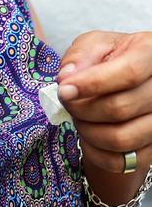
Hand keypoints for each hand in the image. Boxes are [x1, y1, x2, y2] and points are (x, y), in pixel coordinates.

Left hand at [58, 31, 151, 173]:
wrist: (127, 83)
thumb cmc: (109, 59)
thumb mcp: (93, 45)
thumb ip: (81, 55)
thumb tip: (67, 78)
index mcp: (151, 53)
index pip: (128, 72)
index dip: (93, 83)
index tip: (64, 90)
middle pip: (121, 108)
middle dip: (82, 109)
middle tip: (66, 102)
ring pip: (122, 138)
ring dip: (88, 131)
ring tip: (77, 117)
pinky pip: (123, 162)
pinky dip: (96, 152)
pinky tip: (86, 136)